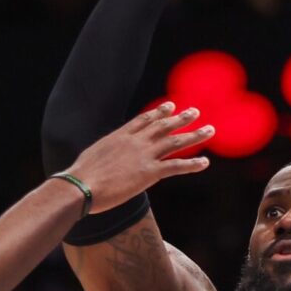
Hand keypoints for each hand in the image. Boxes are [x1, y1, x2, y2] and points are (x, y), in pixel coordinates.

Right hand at [66, 104, 213, 212]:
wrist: (81, 185)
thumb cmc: (81, 175)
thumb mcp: (92, 157)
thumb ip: (104, 154)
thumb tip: (102, 159)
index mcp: (120, 136)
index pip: (144, 120)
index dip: (159, 112)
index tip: (171, 105)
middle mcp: (135, 141)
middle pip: (163, 126)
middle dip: (181, 118)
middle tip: (195, 112)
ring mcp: (144, 155)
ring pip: (175, 142)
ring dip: (194, 135)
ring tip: (210, 130)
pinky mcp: (149, 173)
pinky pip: (176, 166)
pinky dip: (192, 164)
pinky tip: (205, 162)